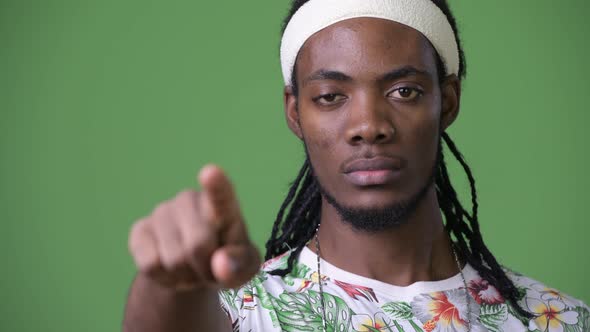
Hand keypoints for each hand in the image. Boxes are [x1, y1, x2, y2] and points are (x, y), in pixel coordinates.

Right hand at [128, 165, 260, 290]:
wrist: (193, 268)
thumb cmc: (226, 261)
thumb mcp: (244, 267)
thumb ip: (240, 265)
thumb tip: (220, 265)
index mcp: (223, 205)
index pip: (221, 194)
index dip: (216, 185)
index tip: (210, 173)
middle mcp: (191, 199)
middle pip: (197, 246)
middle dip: (204, 269)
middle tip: (208, 269)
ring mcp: (163, 211)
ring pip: (173, 259)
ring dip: (185, 276)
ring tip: (190, 267)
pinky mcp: (140, 229)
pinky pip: (150, 264)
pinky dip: (164, 278)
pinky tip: (170, 269)